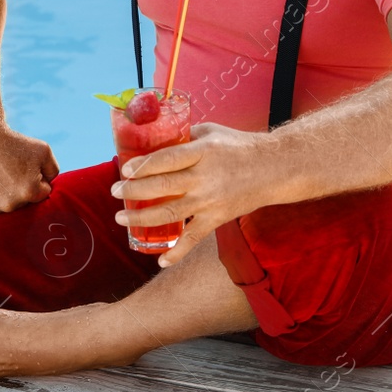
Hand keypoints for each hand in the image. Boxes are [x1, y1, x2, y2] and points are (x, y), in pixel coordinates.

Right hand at [0, 125, 59, 213]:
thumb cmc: (13, 142)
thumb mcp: (44, 151)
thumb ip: (53, 171)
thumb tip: (47, 187)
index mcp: (29, 192)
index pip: (43, 192)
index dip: (37, 177)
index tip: (24, 165)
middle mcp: (10, 205)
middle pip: (25, 201)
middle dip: (22, 187)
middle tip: (10, 168)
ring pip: (8, 205)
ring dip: (6, 194)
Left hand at [112, 123, 277, 266]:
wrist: (275, 168)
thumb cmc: (239, 146)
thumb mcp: (210, 132)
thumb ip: (183, 137)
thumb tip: (153, 140)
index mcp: (203, 152)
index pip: (167, 159)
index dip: (143, 166)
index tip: (125, 170)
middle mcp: (205, 178)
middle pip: (163, 186)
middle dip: (134, 191)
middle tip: (115, 192)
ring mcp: (211, 201)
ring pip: (171, 213)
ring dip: (143, 219)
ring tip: (122, 218)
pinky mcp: (217, 219)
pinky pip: (194, 238)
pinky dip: (177, 252)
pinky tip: (160, 260)